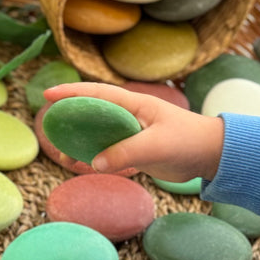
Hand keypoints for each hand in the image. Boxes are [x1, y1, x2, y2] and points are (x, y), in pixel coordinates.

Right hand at [43, 82, 224, 181]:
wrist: (211, 155)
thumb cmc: (188, 141)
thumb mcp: (156, 146)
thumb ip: (125, 152)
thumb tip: (95, 162)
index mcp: (135, 104)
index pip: (98, 94)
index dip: (72, 93)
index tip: (48, 95)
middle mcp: (130, 116)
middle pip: (93, 114)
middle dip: (70, 119)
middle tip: (51, 128)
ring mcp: (132, 133)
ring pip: (98, 135)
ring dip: (81, 143)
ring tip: (64, 155)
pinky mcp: (136, 150)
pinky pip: (108, 152)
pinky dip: (95, 158)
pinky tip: (84, 166)